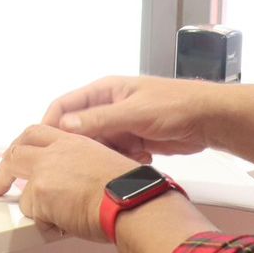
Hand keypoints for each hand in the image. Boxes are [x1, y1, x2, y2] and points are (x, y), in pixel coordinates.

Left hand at [0, 124, 139, 240]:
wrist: (131, 201)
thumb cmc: (128, 187)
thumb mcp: (102, 160)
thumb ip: (78, 163)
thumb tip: (69, 180)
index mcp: (71, 141)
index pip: (37, 133)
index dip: (22, 144)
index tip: (16, 154)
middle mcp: (54, 152)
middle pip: (15, 154)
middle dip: (3, 172)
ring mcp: (44, 172)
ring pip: (24, 192)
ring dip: (36, 208)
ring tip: (57, 219)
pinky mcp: (40, 195)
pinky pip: (33, 214)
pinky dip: (45, 223)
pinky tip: (65, 225)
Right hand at [40, 75, 216, 158]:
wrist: (208, 119)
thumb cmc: (175, 105)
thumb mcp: (134, 112)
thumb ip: (100, 119)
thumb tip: (65, 125)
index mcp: (105, 90)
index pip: (65, 106)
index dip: (51, 124)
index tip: (44, 146)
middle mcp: (109, 106)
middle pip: (80, 129)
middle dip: (83, 146)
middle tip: (84, 162)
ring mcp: (122, 124)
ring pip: (99, 145)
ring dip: (108, 154)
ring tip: (125, 156)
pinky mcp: (134, 140)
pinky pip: (117, 154)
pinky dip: (125, 159)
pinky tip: (142, 156)